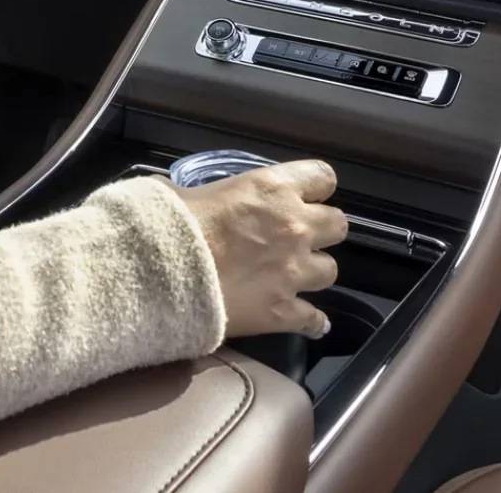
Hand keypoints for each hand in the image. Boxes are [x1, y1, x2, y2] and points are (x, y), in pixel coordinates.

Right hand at [173, 158, 349, 339]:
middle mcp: (295, 227)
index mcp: (273, 189)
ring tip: (291, 277)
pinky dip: (312, 322)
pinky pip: (313, 319)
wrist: (162, 275)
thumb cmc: (170, 224)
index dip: (315, 187)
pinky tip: (308, 323)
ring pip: (330, 271)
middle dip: (321, 230)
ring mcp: (293, 272)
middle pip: (337, 225)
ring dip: (313, 272)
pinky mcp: (283, 311)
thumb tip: (188, 199)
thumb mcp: (184, 192)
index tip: (303, 196)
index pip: (322, 177)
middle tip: (296, 237)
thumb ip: (202, 194)